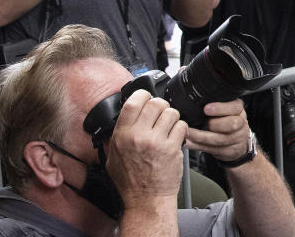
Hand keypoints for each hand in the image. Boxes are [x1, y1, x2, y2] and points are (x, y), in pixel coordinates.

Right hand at [106, 90, 186, 205]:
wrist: (146, 199)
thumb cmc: (130, 181)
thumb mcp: (112, 157)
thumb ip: (115, 136)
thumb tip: (120, 118)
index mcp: (122, 135)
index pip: (133, 102)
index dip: (143, 95)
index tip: (146, 97)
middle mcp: (138, 136)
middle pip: (156, 103)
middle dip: (161, 106)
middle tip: (160, 115)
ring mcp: (156, 142)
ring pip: (171, 112)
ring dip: (172, 118)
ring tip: (168, 128)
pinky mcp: (172, 148)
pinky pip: (182, 126)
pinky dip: (180, 129)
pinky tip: (174, 137)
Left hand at [184, 99, 251, 161]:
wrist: (237, 139)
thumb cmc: (225, 120)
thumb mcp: (225, 109)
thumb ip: (215, 104)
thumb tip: (195, 100)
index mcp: (239, 110)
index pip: (234, 107)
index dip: (220, 108)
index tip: (206, 108)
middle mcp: (241, 123)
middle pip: (232, 124)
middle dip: (213, 124)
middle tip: (198, 123)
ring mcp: (238, 138)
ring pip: (220, 139)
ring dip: (201, 137)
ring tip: (188, 133)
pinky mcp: (231, 151)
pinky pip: (214, 150)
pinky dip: (200, 146)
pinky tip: (190, 143)